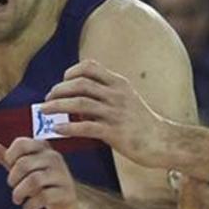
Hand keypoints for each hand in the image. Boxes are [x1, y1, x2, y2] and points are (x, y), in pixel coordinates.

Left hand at [0, 133, 79, 208]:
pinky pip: (43, 197)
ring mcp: (61, 175)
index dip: (10, 157)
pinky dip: (30, 205)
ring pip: (34, 181)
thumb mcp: (19, 165)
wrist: (68, 200)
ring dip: (19, 193)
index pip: (21, 143)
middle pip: (24, 164)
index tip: (11, 167)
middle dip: (13, 179)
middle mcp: (53, 158)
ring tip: (18, 198)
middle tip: (14, 186)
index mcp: (42, 147)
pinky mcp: (65, 192)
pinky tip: (28, 206)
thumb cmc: (41, 179)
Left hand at [41, 60, 175, 169]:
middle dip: (59, 89)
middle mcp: (117, 95)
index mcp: (119, 84)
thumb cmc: (143, 123)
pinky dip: (68, 127)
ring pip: (79, 103)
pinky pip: (86, 127)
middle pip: (80, 83)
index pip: (90, 67)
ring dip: (57, 105)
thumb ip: (107, 94)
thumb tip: (78, 98)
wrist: (163, 142)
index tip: (63, 82)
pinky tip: (57, 129)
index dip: (71, 72)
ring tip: (44, 110)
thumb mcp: (128, 99)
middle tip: (48, 98)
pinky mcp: (115, 133)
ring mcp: (116, 113)